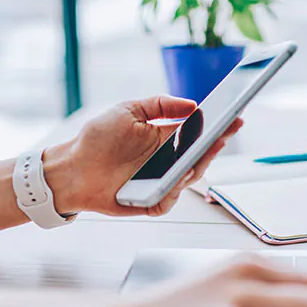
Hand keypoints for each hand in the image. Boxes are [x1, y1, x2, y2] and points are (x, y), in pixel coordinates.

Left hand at [42, 96, 242, 216]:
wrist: (72, 168)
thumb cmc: (97, 139)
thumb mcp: (128, 110)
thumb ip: (160, 105)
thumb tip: (192, 105)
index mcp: (165, 138)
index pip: (199, 132)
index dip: (218, 126)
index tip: (234, 117)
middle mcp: (167, 161)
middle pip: (200, 156)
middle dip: (214, 146)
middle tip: (222, 135)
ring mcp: (160, 182)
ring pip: (188, 179)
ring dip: (196, 167)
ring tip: (202, 153)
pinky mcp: (150, 201)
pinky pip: (169, 200)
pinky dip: (174, 192)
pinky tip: (175, 180)